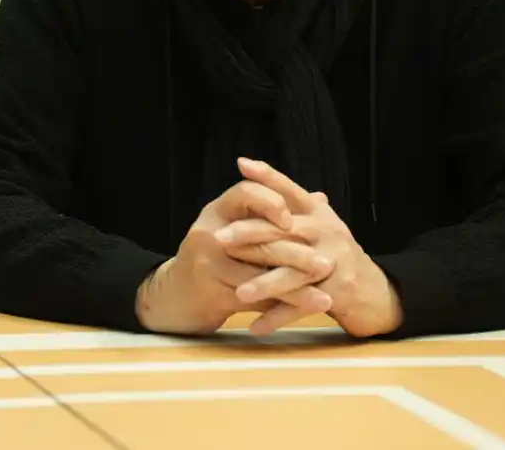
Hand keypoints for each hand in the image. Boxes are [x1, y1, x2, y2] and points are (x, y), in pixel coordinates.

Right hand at [135, 177, 334, 334]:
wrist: (176, 295)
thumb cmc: (215, 258)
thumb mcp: (238, 230)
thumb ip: (275, 215)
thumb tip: (320, 198)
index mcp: (218, 210)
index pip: (245, 193)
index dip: (270, 202)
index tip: (292, 219)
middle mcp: (209, 231)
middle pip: (257, 236)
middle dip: (297, 252)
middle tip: (327, 263)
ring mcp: (207, 262)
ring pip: (258, 272)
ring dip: (295, 286)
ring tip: (325, 298)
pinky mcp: (210, 290)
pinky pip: (252, 298)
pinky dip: (280, 306)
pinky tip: (301, 311)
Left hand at [218, 158, 403, 337]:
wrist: (376, 292)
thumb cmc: (336, 255)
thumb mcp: (319, 226)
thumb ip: (292, 208)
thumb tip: (254, 180)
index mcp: (319, 213)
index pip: (291, 189)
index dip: (268, 177)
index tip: (242, 164)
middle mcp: (327, 231)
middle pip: (285, 229)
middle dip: (251, 233)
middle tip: (220, 238)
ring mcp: (335, 262)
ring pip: (293, 272)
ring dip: (264, 284)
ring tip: (239, 292)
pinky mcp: (338, 292)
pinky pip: (303, 306)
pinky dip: (279, 318)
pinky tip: (257, 327)